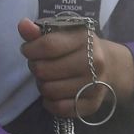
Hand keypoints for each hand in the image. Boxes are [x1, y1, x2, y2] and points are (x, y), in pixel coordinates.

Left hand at [17, 18, 133, 120]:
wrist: (110, 65)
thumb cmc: (79, 47)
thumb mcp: (63, 33)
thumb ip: (40, 31)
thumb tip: (23, 25)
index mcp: (85, 39)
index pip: (49, 46)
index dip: (30, 49)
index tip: (28, 50)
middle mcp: (94, 62)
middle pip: (45, 70)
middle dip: (36, 68)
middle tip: (40, 65)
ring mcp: (95, 84)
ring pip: (50, 90)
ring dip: (42, 85)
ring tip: (48, 78)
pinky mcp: (93, 104)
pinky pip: (60, 108)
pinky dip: (50, 103)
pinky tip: (53, 95)